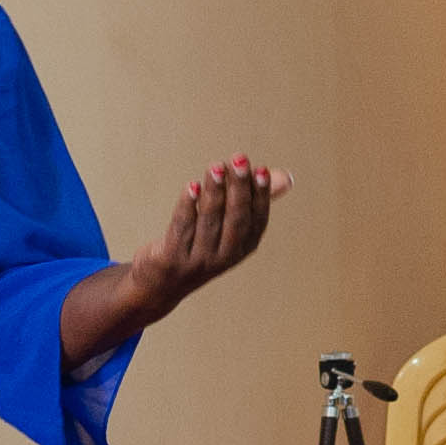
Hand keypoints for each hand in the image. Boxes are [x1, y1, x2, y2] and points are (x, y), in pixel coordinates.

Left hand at [60, 156, 288, 370]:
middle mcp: (224, 256)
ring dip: (214, 192)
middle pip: (235, 220)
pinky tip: (191, 187)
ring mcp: (198, 261)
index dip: (260, 195)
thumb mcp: (228, 226)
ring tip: (216, 167)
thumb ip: (252, 199)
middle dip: (239, 189)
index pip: (257, 220)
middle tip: (239, 160)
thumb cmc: (199, 245)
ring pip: (209, 222)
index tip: (261, 169)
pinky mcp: (172, 260)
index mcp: (243, 247)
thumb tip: (285, 177)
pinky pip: (182, 229)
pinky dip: (187, 207)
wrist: (160, 284)